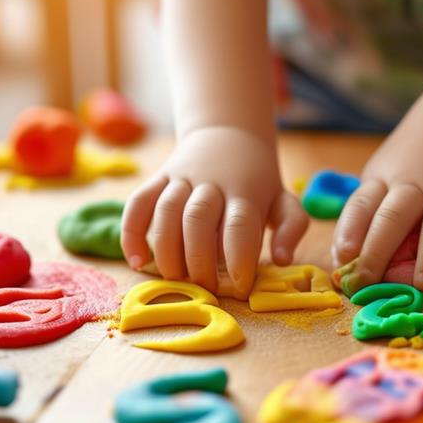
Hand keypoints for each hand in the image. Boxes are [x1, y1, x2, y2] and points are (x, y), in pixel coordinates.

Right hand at [121, 127, 307, 297]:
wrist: (228, 133)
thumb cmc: (257, 180)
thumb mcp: (284, 199)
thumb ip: (291, 227)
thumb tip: (282, 259)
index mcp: (245, 190)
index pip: (239, 226)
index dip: (237, 260)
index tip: (239, 287)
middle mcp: (211, 182)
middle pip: (198, 220)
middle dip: (199, 261)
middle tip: (207, 289)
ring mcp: (181, 178)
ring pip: (166, 212)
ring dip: (167, 251)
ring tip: (175, 278)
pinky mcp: (158, 178)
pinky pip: (138, 203)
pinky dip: (132, 233)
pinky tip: (137, 262)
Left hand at [333, 96, 422, 292]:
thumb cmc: (409, 164)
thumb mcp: (381, 176)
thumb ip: (365, 217)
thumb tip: (341, 264)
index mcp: (385, 181)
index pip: (363, 204)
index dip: (351, 229)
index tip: (343, 255)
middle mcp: (416, 188)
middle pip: (394, 216)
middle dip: (379, 249)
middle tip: (370, 280)